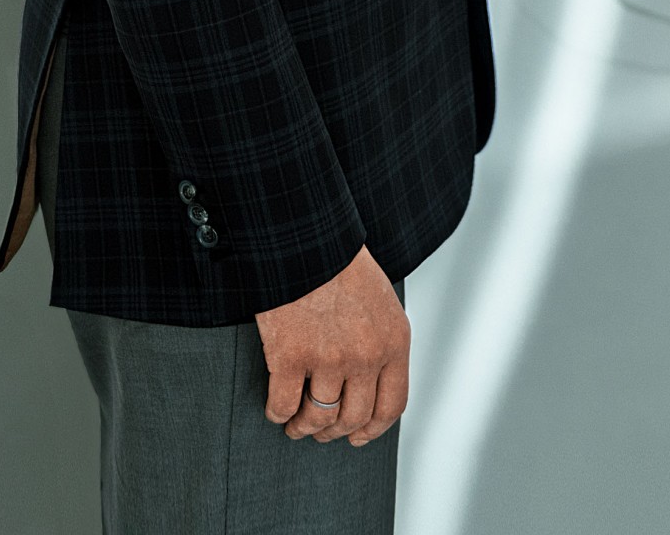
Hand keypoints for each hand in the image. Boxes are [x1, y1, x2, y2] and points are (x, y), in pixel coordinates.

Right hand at [254, 245, 409, 446]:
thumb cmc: (338, 260)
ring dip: (305, 427)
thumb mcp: (379, 299)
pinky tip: (276, 410)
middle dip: (336, 431)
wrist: (304, 234)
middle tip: (321, 431)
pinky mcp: (290, 357)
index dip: (373, 429)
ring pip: (318, 417)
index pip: (391, 405)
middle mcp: (366, 356)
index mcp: (393, 341)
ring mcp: (327, 359)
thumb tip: (372, 380)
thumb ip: (381, 340)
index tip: (358, 437)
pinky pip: (283, 404)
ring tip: (295, 425)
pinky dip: (278, 413)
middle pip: (353, 417)